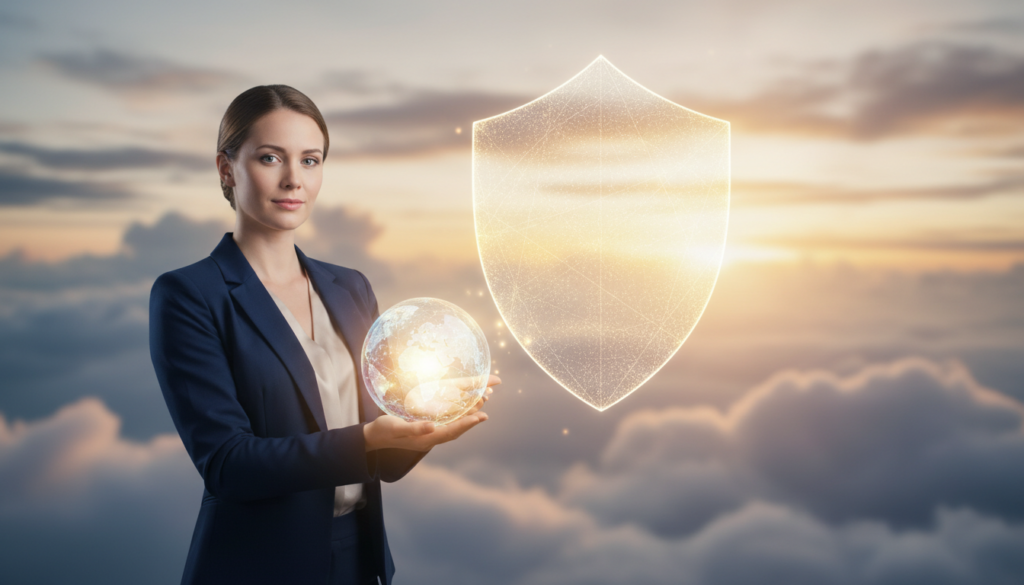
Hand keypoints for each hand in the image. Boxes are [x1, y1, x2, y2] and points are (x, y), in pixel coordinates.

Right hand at [363, 375, 500, 451]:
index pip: (451, 431)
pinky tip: (460, 409)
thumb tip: (432, 427)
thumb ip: (414, 429)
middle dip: (471, 419)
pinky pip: (446, 423)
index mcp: (425, 440)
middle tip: (485, 407)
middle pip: (456, 429)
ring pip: (453, 426)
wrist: (373, 437)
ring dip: (466, 416)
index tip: (481, 416)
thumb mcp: (396, 428)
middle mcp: (430, 438)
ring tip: (479, 405)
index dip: (467, 424)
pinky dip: (456, 416)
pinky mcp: (426, 430)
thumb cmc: (383, 431)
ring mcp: (429, 435)